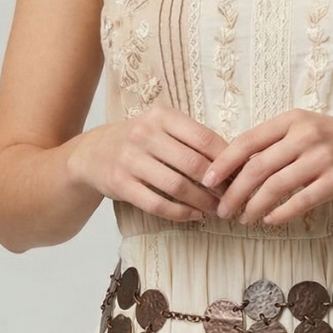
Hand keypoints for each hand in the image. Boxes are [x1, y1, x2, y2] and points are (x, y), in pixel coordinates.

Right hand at [69, 104, 228, 220]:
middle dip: (218, 185)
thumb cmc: (140, 142)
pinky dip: (180, 213)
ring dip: (202, 202)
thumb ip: (193, 139)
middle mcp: (144, 134)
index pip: (204, 138)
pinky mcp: (121, 184)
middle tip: (232, 197)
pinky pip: (157, 204)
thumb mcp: (162, 128)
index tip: (240, 175)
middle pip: (193, 164)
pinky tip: (194, 215)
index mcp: (161, 116)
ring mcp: (130, 159)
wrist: (92, 153)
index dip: (227, 160)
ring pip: (177, 186)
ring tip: (217, 209)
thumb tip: (236, 160)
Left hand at [201, 109, 332, 224]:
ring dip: (254, 206)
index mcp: (293, 120)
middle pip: (256, 167)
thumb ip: (277, 144)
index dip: (223, 163)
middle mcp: (306, 135)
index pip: (247, 141)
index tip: (206, 182)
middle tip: (222, 210)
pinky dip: (281, 213)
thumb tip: (237, 167)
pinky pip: (300, 200)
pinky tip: (270, 221)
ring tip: (244, 220)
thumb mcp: (309, 131)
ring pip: (275, 186)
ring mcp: (322, 157)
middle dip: (234, 192)